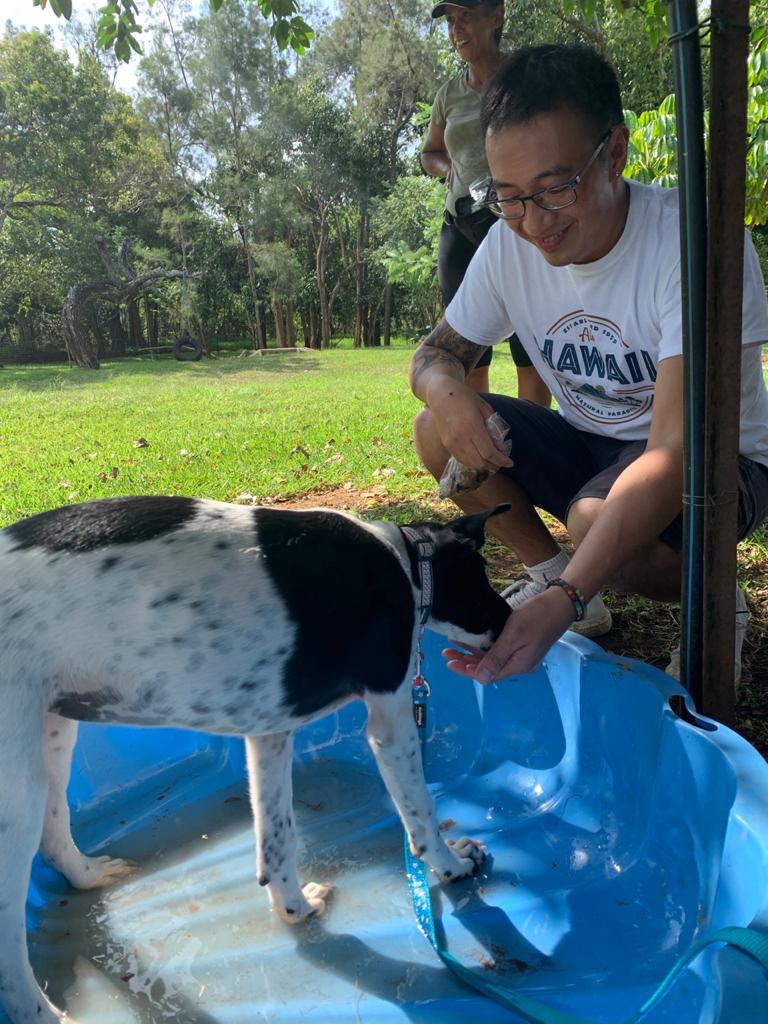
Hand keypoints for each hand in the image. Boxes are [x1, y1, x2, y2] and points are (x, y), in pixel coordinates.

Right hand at [427, 380, 512, 472]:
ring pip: (470, 464)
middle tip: (501, 462)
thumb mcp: (484, 407)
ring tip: (492, 462)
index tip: (510, 463)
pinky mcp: (446, 445)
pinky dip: (472, 463)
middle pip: (480, 462)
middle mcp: (460, 437)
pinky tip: (480, 459)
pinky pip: (461, 459)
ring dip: (483, 466)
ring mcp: (451, 443)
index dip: (501, 460)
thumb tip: (501, 447)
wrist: (440, 395)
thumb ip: (494, 427)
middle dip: (493, 465)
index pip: (488, 452)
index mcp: (472, 426)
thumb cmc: (465, 398)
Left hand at [442, 587, 575, 681]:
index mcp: (517, 666)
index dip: (466, 669)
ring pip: (491, 658)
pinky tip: (472, 640)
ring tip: (453, 645)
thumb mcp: (514, 637)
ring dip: (472, 653)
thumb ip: (496, 658)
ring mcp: (521, 654)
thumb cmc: (537, 618)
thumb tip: (480, 679)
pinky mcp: (522, 644)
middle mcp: (519, 664)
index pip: (486, 674)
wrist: (560, 603)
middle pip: (487, 667)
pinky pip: (498, 650)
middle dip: (465, 660)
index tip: (449, 662)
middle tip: (445, 652)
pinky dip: (484, 646)